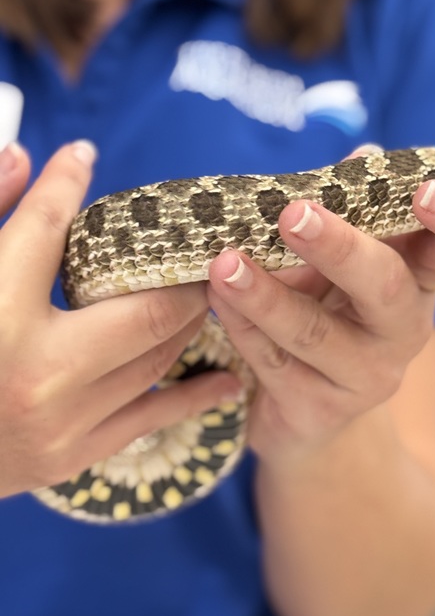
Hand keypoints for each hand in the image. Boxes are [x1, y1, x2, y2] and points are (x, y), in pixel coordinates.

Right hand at [0, 141, 240, 497]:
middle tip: (201, 250)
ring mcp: (61, 421)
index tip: (82, 157)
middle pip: (142, 309)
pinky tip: (228, 376)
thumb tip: (25, 157)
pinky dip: (196, 394)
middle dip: (181, 276)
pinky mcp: (73, 457)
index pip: (44, 232)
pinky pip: (153, 418)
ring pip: (155, 358)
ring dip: (187, 322)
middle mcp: (35, 371)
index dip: (64, 186)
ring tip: (207, 293)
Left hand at [206, 147, 434, 466]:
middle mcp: (405, 328)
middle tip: (294, 214)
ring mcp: (367, 374)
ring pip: (316, 332)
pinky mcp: (321, 408)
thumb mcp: (343, 258)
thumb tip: (365, 152)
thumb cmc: (327, 310)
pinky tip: (216, 296)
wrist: (304, 408)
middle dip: (340, 247)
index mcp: (422, 278)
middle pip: (389, 287)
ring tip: (224, 263)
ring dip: (267, 294)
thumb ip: (351, 208)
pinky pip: (275, 361)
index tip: (427, 188)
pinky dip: (242, 324)